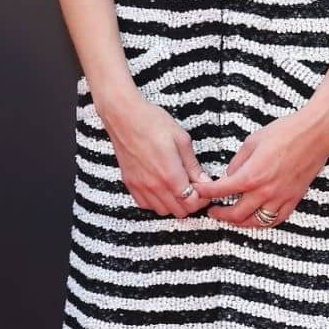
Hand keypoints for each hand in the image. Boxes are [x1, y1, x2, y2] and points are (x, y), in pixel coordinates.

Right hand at [100, 89, 211, 218]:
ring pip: (163, 211)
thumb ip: (193, 165)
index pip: (192, 203)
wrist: (123, 116)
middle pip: (179, 211)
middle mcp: (154, 185)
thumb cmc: (152, 122)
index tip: (204, 189)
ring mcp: (140, 187)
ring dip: (174, 204)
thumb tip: (204, 181)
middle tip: (194, 187)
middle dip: (191, 202)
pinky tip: (161, 187)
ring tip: (178, 187)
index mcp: (170, 174)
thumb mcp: (181, 139)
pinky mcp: (130, 184)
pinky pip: (146, 205)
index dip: (202, 199)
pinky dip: (157, 202)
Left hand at [190, 106, 328, 227]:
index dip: (206, 193)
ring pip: (256, 222)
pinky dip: (263, 222)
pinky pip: (276, 220)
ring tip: (231, 218)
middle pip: (236, 214)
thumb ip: (238, 162)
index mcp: (252, 175)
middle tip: (212, 211)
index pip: (221, 190)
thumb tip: (230, 175)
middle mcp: (265, 191)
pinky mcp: (294, 199)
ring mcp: (281, 198)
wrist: (316, 133)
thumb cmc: (285, 132)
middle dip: (220, 215)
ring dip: (240, 222)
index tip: (198, 193)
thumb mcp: (252, 141)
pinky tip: (256, 219)